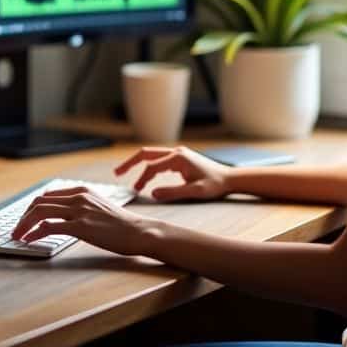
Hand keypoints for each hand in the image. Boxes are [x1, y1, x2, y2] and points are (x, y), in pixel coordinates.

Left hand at [11, 187, 157, 256]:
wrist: (139, 232)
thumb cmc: (122, 225)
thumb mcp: (99, 208)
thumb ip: (82, 207)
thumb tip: (63, 217)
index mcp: (82, 191)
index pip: (48, 195)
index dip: (32, 208)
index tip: (25, 220)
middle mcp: (79, 197)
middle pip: (39, 202)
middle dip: (23, 216)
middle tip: (16, 229)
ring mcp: (79, 211)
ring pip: (41, 212)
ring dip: (24, 224)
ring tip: (17, 236)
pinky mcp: (81, 226)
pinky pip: (50, 227)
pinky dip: (35, 233)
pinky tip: (30, 240)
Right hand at [115, 146, 230, 201]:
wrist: (230, 178)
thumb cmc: (215, 185)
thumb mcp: (195, 191)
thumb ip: (173, 192)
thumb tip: (152, 193)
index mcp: (178, 158)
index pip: (152, 166)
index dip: (141, 178)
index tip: (135, 190)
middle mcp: (176, 152)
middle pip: (146, 153)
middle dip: (130, 162)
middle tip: (117, 173)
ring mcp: (178, 154)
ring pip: (151, 155)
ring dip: (138, 164)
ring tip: (125, 174)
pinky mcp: (180, 158)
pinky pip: (159, 160)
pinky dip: (148, 166)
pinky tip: (145, 177)